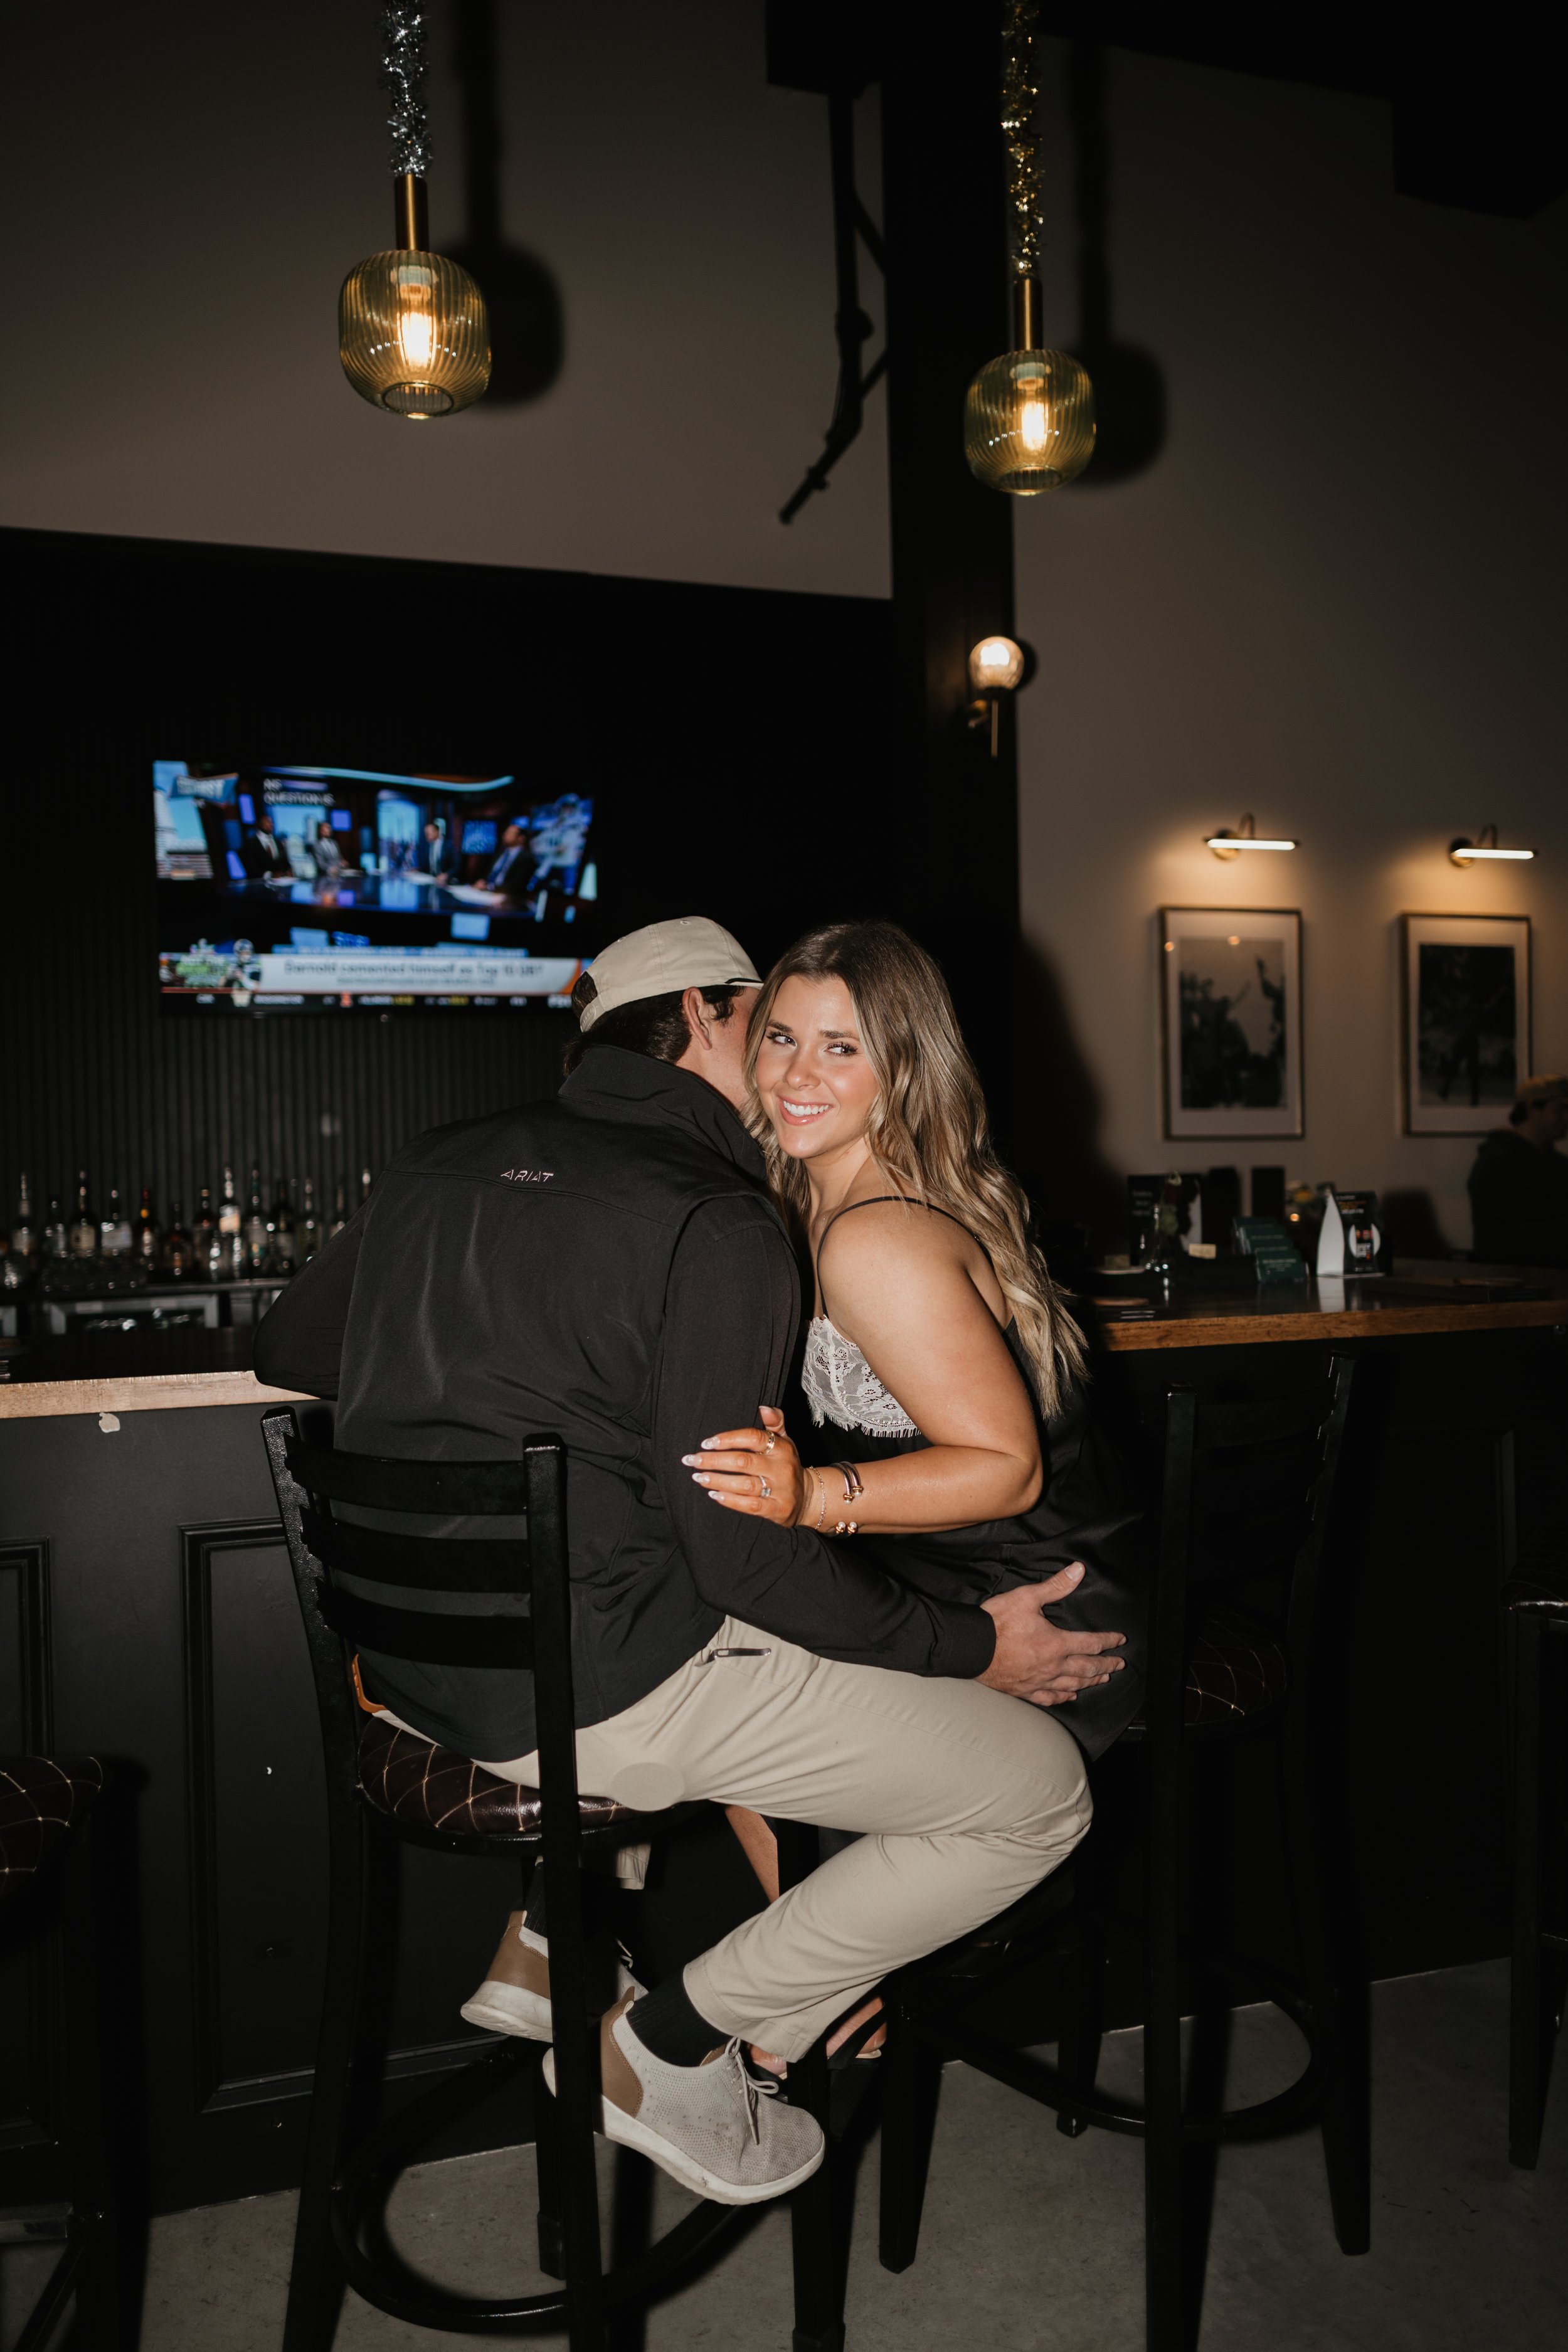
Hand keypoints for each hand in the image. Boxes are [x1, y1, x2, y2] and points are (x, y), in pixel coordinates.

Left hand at [682, 1406, 807, 1526]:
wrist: (808, 1497)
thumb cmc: (787, 1465)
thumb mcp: (785, 1441)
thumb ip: (774, 1423)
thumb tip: (763, 1407)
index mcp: (781, 1448)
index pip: (753, 1438)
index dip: (728, 1438)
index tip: (707, 1443)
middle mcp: (781, 1467)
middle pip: (743, 1461)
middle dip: (713, 1460)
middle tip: (692, 1460)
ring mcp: (779, 1489)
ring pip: (744, 1484)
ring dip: (717, 1480)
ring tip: (698, 1477)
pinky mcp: (776, 1509)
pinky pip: (750, 1505)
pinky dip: (730, 1500)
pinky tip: (714, 1495)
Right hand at [977, 1565, 1126, 1708]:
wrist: (972, 1648)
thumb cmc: (997, 1623)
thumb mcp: (1027, 1597)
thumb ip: (1056, 1586)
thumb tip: (1078, 1571)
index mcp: (1056, 1644)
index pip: (1091, 1643)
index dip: (1108, 1641)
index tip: (1120, 1640)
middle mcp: (1053, 1666)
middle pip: (1087, 1668)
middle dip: (1106, 1665)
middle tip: (1119, 1664)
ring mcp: (1039, 1681)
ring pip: (1072, 1685)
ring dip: (1090, 1681)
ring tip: (1102, 1679)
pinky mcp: (1025, 1690)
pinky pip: (1049, 1697)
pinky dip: (1063, 1697)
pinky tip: (1070, 1696)